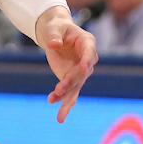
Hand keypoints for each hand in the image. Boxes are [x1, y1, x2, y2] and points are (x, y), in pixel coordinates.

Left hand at [37, 6, 96, 122]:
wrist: (56, 33)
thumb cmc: (56, 27)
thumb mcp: (53, 28)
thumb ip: (53, 35)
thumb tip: (53, 45)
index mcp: (86, 42)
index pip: (89, 53)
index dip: (87, 60)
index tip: (85, 68)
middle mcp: (87, 59)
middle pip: (81, 73)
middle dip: (71, 82)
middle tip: (59, 90)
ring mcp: (81, 71)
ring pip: (76, 87)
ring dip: (66, 98)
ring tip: (58, 109)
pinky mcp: (72, 79)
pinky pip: (70, 94)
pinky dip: (64, 103)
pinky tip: (59, 116)